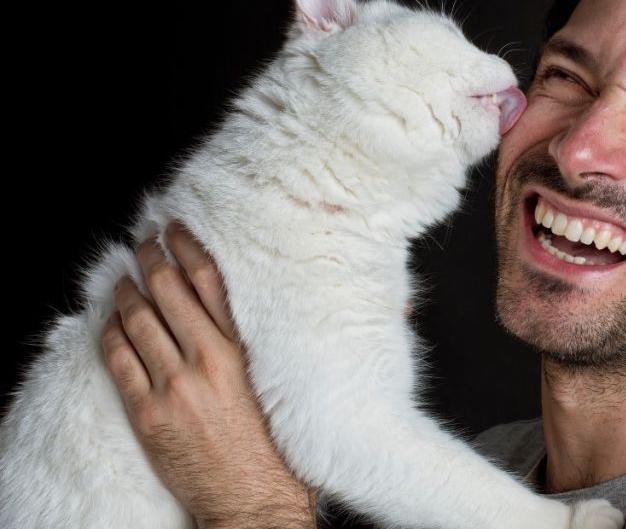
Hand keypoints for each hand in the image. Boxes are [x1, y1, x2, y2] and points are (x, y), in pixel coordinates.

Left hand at [101, 222, 314, 527]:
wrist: (255, 504)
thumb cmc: (285, 450)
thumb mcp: (307, 387)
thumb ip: (329, 343)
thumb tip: (407, 306)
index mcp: (248, 350)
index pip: (212, 280)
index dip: (189, 248)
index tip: (176, 230)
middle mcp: (210, 360)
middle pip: (169, 289)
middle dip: (151, 258)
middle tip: (144, 242)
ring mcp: (175, 386)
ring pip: (139, 319)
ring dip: (127, 291)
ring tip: (124, 277)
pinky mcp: (149, 413)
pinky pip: (119, 359)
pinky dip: (111, 332)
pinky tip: (112, 321)